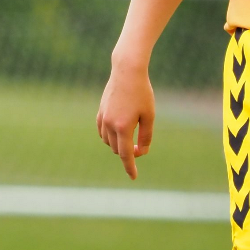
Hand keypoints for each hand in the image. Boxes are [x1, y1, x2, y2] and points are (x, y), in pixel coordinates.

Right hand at [97, 58, 154, 179]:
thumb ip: (146, 136)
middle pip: (117, 149)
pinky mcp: (100, 112)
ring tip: (131, 138)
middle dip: (128, 152)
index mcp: (123, 127)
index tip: (134, 177)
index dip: (130, 167)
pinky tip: (117, 132)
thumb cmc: (142, 93)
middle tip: (141, 147)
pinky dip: (109, 137)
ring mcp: (103, 118)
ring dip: (118, 145)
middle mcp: (110, 125)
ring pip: (108, 142)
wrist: (127, 71)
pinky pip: (102, 132)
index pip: (125, 154)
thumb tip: (141, 152)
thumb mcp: (149, 115)